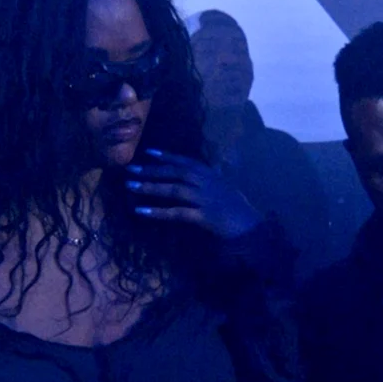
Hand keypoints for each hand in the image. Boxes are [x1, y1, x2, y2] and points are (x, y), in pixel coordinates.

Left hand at [126, 150, 262, 238]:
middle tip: (130, 169)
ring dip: (151, 187)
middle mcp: (208, 183)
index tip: (148, 152)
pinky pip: (177, 213)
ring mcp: (206, 199)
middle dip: (152, 170)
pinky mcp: (204, 216)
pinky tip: (142, 211)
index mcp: (212, 175)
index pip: (186, 161)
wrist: (253, 229)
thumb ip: (209, 182)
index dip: (167, 156)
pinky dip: (158, 212)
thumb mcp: (224, 190)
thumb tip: (193, 178)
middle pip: (176, 172)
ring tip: (131, 186)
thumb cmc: (239, 211)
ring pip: (174, 189)